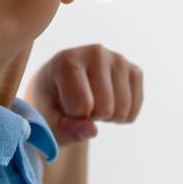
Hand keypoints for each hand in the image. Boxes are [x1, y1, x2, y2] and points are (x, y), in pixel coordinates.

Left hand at [25, 44, 143, 147]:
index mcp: (67, 60)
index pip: (82, 105)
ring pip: (122, 110)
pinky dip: (121, 117)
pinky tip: (107, 103)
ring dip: (107, 118)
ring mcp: (118, 59)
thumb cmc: (50, 105)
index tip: (63, 105)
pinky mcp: (134, 70)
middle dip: (91, 117)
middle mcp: (96, 52)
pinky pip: (134, 111)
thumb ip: (64, 129)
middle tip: (79, 106)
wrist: (60, 90)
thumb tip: (92, 131)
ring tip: (92, 103)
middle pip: (105, 109)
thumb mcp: (48, 121)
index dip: (72, 117)